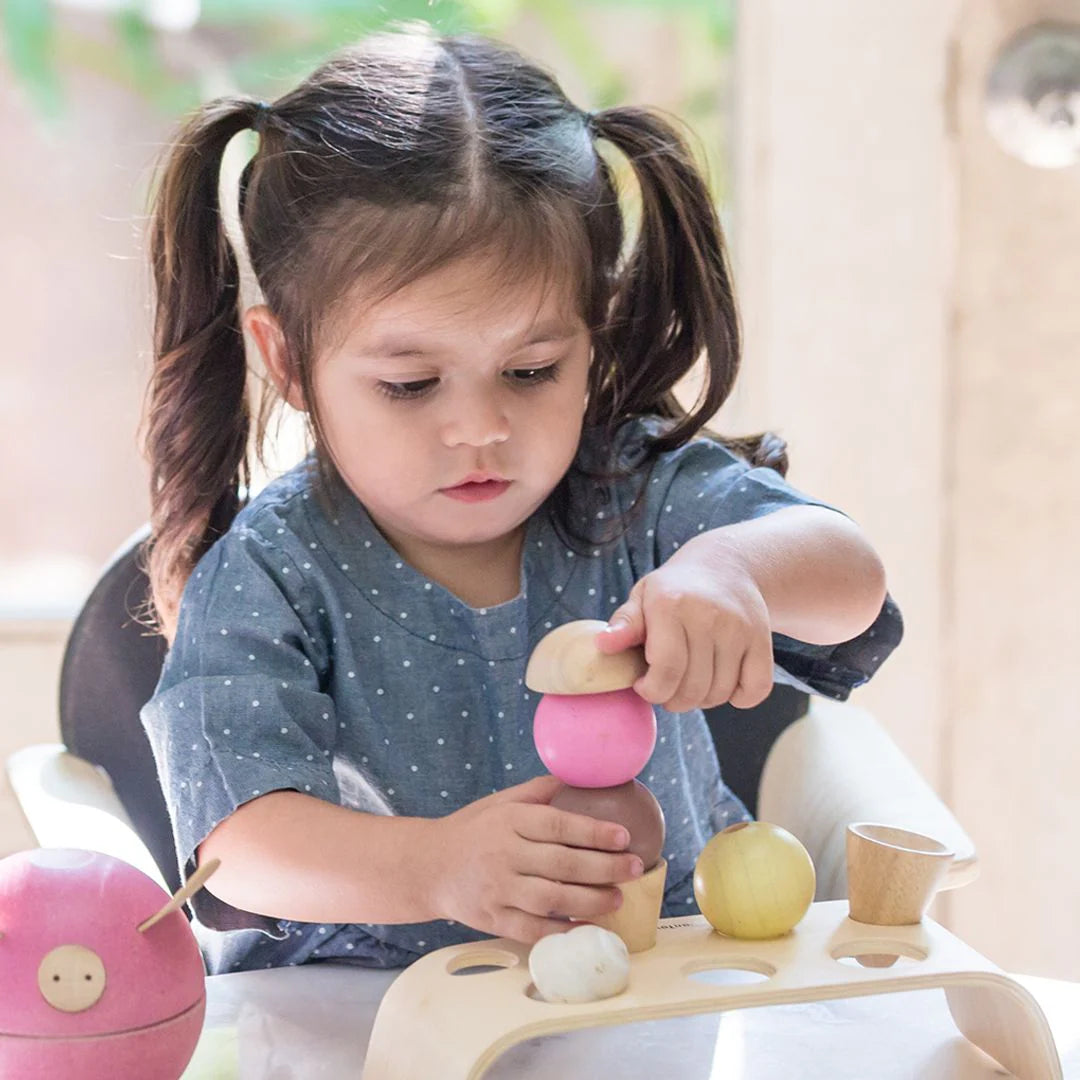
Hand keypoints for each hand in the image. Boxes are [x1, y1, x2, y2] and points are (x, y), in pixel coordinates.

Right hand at [425, 775, 643, 944]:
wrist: (427, 866)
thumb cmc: (472, 830)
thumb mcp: (500, 802)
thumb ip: (537, 792)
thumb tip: (578, 776)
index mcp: (509, 821)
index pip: (558, 825)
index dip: (594, 832)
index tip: (624, 836)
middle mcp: (503, 854)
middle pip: (562, 863)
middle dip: (605, 868)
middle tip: (635, 868)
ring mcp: (497, 889)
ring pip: (552, 899)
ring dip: (590, 901)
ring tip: (618, 898)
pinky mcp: (492, 919)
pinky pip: (532, 928)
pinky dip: (561, 930)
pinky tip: (585, 925)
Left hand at [595, 538, 773, 711]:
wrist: (726, 564)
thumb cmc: (675, 590)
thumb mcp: (643, 597)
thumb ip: (624, 623)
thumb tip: (603, 644)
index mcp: (670, 605)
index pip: (666, 671)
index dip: (652, 691)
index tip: (644, 684)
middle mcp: (708, 615)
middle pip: (692, 689)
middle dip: (674, 700)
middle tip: (667, 687)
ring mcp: (739, 628)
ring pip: (720, 693)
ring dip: (702, 699)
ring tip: (691, 680)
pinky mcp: (762, 638)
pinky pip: (755, 690)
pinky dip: (739, 698)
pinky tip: (723, 682)